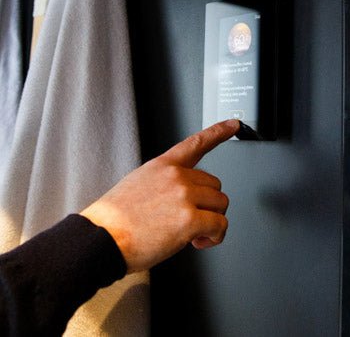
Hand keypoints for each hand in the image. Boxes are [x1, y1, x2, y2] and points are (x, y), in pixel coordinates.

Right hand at [80, 119, 238, 272]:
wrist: (100, 239)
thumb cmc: (115, 220)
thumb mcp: (138, 184)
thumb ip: (164, 183)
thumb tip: (182, 198)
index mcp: (163, 165)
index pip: (196, 143)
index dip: (218, 131)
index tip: (233, 124)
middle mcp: (177, 176)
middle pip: (215, 184)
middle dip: (207, 204)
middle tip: (192, 221)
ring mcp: (184, 195)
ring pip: (220, 204)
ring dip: (212, 220)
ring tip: (194, 233)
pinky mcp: (190, 219)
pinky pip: (220, 225)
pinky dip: (215, 237)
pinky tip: (199, 241)